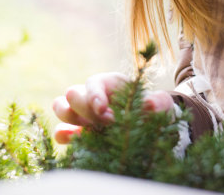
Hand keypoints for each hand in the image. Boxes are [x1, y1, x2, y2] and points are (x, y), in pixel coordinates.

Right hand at [52, 72, 173, 143]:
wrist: (150, 128)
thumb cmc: (154, 112)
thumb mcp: (162, 104)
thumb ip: (159, 102)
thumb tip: (149, 105)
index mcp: (110, 83)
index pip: (93, 83)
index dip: (94, 95)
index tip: (103, 110)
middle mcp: (92, 95)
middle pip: (73, 94)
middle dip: (87, 109)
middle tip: (108, 123)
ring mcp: (83, 113)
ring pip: (61, 107)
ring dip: (71, 118)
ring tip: (90, 130)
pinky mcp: (79, 131)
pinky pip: (61, 131)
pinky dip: (64, 135)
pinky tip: (76, 140)